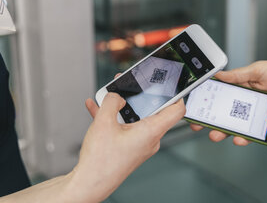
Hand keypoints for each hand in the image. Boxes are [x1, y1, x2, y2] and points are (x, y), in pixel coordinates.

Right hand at [68, 93, 184, 202]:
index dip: (176, 94)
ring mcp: (140, 144)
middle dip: (139, 95)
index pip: (177, 110)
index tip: (170, 83)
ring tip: (106, 97)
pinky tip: (97, 108)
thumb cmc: (100, 161)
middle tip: (127, 84)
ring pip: (136, 118)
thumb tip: (116, 96)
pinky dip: (114, 117)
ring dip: (121, 106)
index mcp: (151, 131)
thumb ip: (112, 101)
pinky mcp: (130, 148)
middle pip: (153, 111)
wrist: (89, 184)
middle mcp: (150, 139)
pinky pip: (125, 127)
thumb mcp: (103, 122)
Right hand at [190, 61, 266, 144]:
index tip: (197, 104)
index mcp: (243, 85)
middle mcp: (248, 100)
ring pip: (236, 125)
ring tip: (215, 135)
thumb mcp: (258, 69)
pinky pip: (253, 133)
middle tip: (199, 124)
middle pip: (224, 112)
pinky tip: (238, 138)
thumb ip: (238, 75)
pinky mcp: (266, 124)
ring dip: (223, 131)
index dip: (208, 99)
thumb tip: (219, 75)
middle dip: (210, 119)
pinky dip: (244, 137)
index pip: (221, 93)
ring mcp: (256, 113)